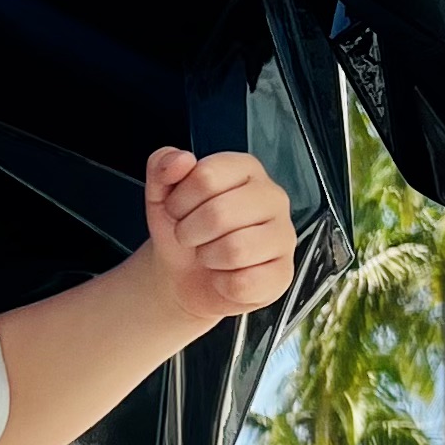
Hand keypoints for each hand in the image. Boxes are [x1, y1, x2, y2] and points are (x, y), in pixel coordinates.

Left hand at [141, 146, 294, 325]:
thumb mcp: (161, 194)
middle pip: (219, 214)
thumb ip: (163, 166)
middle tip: (192, 236)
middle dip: (191, 232)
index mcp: (246, 170)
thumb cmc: (182, 231)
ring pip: (235, 250)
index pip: (207, 176)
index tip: (179, 209)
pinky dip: (223, 284)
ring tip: (210, 254)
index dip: (181, 199)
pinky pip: (244, 283)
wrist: (182, 275)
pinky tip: (226, 274)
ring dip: (208, 257)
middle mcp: (272, 198)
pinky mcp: (283, 273)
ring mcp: (283, 236)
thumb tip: (180, 160)